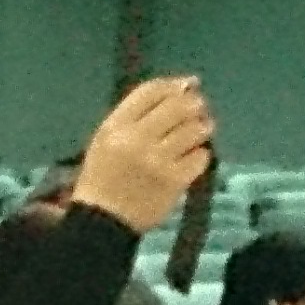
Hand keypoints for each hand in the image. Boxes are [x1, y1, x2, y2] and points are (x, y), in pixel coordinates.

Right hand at [69, 77, 215, 234]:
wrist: (102, 220)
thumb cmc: (104, 175)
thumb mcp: (107, 137)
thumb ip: (139, 112)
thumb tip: (186, 84)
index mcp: (116, 127)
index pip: (152, 91)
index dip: (174, 85)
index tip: (186, 88)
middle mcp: (137, 140)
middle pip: (179, 106)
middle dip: (195, 104)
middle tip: (197, 111)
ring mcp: (158, 161)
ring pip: (195, 130)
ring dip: (202, 127)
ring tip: (198, 133)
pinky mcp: (174, 181)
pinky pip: (200, 157)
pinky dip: (200, 154)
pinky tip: (191, 158)